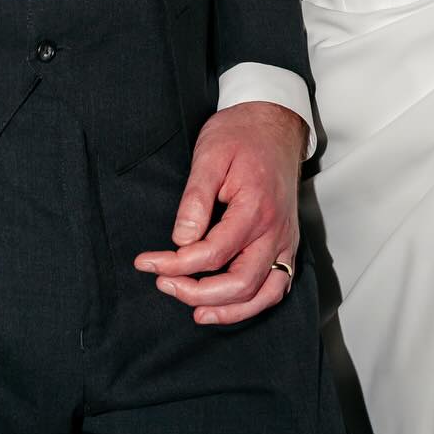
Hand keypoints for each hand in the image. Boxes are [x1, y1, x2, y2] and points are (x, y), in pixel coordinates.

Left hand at [133, 102, 305, 323]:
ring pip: (261, 294)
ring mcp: (285, 240)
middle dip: (196, 292)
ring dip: (227, 310)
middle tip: (163, 284)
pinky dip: (252, 304)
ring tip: (193, 310)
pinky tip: (227, 307)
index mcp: (255, 208)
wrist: (274, 122)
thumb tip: (181, 240)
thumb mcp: (209, 155)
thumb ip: (195, 199)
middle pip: (238, 283)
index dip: (174, 264)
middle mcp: (275, 231)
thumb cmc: (239, 135)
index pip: (212, 253)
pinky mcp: (287, 244)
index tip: (146, 262)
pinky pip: (276, 287)